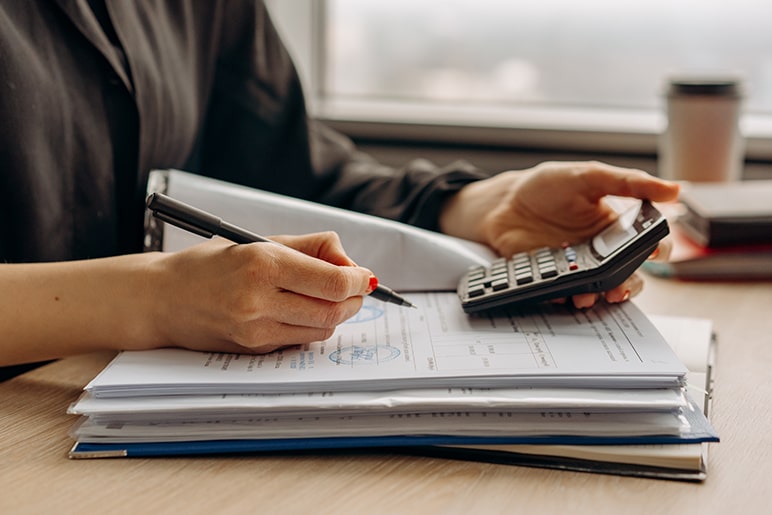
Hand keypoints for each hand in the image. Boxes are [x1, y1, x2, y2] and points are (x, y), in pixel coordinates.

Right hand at [145, 232, 374, 353]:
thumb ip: (312, 247)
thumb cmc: (212, 264)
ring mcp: (255, 331)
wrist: (162, 299)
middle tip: (354, 288)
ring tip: (326, 298)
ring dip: (336, 314)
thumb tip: (351, 265)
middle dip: (353, 300)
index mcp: (263, 265)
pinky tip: (300, 311)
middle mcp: (259, 301)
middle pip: (334, 311)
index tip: (364, 276)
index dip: (358, 280)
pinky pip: (299, 340)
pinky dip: (311, 326)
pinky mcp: (253, 350)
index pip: (333, 282)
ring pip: (321, 330)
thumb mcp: (261, 241)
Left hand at [439, 161, 679, 307]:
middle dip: (630, 283)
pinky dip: (567, 296)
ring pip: (601, 289)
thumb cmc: (547, 186)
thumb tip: (673, 188)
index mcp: (617, 225)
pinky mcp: (553, 278)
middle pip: (629, 274)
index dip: (657, 250)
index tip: (654, 252)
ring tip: (591, 295)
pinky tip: (564, 292)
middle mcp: (601, 250)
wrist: (503, 203)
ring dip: (600, 295)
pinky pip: (566, 293)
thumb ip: (628, 182)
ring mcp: (578, 266)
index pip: (649, 243)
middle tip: (621, 285)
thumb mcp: (588, 176)